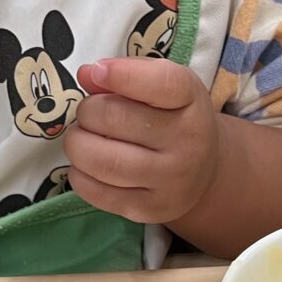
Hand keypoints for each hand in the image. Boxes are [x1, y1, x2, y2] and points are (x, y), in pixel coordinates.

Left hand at [64, 57, 219, 223]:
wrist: (204, 171)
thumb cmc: (173, 117)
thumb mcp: (160, 85)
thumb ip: (126, 73)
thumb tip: (87, 75)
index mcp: (191, 98)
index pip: (160, 83)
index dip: (120, 75)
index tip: (96, 72)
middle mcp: (188, 140)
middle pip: (115, 119)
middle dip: (87, 112)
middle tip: (88, 114)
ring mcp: (171, 180)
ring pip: (103, 161)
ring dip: (78, 145)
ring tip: (82, 138)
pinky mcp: (151, 209)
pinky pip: (98, 193)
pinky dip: (79, 175)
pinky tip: (86, 165)